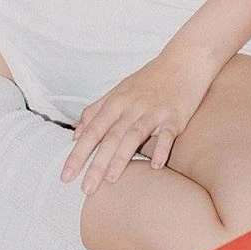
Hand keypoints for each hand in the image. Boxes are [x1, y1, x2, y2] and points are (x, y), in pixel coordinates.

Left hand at [60, 49, 218, 193]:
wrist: (184, 61)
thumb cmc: (150, 79)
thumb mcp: (119, 91)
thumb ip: (96, 111)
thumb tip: (75, 135)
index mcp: (116, 102)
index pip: (92, 130)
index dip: (78, 153)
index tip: (66, 176)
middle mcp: (132, 106)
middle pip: (110, 136)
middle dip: (96, 163)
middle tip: (85, 189)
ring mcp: (153, 111)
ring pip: (133, 135)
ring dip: (121, 157)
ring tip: (110, 180)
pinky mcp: (175, 116)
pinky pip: (167, 134)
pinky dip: (161, 149)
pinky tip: (156, 166)